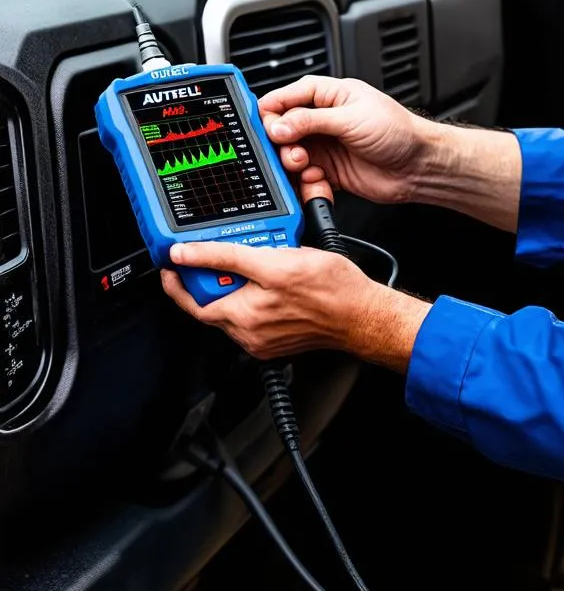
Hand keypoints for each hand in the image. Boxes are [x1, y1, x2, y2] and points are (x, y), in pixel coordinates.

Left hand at [160, 242, 430, 369]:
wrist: (364, 315)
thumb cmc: (332, 292)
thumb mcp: (276, 262)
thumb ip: (226, 257)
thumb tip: (186, 254)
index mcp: (241, 317)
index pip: (191, 299)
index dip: (178, 277)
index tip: (173, 259)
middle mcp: (248, 333)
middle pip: (213, 300)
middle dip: (219, 273)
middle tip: (234, 252)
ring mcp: (263, 338)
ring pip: (235, 304)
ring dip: (241, 281)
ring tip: (263, 263)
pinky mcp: (278, 338)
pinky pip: (256, 313)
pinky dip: (258, 294)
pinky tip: (276, 280)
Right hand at [259, 76, 440, 204]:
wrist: (419, 166)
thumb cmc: (398, 132)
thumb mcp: (350, 118)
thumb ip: (310, 121)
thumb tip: (277, 125)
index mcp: (327, 96)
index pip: (284, 98)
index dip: (270, 113)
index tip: (264, 128)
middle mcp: (322, 120)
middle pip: (281, 130)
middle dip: (280, 143)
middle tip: (291, 152)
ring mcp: (324, 147)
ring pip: (289, 156)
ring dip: (292, 165)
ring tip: (306, 167)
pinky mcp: (329, 172)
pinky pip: (304, 178)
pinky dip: (306, 183)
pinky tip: (318, 182)